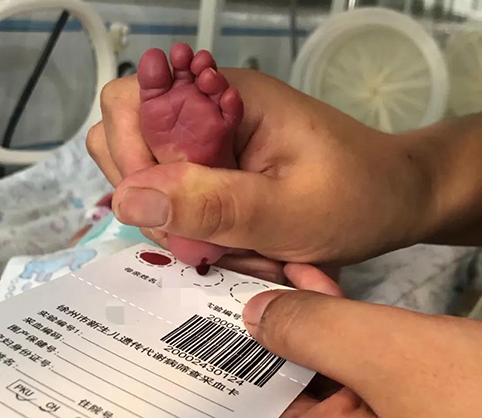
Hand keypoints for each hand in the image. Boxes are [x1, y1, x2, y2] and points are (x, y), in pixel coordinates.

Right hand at [88, 69, 431, 265]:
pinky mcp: (215, 163)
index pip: (129, 102)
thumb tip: (126, 200)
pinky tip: (226, 242)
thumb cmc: (358, 195)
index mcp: (223, 95)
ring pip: (145, 173)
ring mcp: (208, 136)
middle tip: (200, 239)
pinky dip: (189, 225)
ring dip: (171, 217)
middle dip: (151, 198)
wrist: (397, 196)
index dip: (131, 157)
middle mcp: (206, 106)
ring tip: (219, 244)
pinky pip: (173, 192)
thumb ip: (210, 204)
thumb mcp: (287, 211)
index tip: (170, 212)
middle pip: (126, 137)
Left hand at [242, 289, 481, 416]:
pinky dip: (339, 319)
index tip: (219, 313)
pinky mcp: (405, 394)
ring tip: (274, 272)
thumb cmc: (477, 391)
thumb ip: (316, 332)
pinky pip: (357, 357)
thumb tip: (254, 314)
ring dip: (301, 315)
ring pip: (322, 364)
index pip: (263, 404)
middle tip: (242, 282)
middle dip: (270, 327)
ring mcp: (381, 413)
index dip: (238, 359)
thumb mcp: (385, 356)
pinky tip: (317, 281)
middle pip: (288, 383)